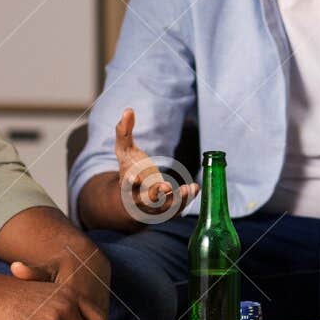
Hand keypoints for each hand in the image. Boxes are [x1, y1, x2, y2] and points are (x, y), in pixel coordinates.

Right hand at [114, 108, 196, 222]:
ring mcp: (154, 206)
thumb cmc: (130, 169)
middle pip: (146, 200)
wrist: (134, 196)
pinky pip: (177, 207)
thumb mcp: (124, 151)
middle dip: (155, 195)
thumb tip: (128, 110)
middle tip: (165, 187)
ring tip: (187, 189)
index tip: (134, 177)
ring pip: (165, 207)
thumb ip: (124, 132)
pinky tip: (195, 188)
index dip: (130, 181)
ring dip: (177, 199)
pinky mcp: (167, 209)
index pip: (126, 185)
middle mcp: (139, 198)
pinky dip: (187, 199)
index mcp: (127, 185)